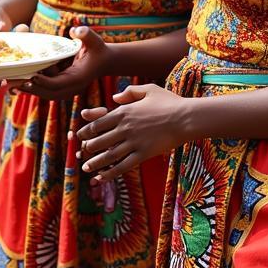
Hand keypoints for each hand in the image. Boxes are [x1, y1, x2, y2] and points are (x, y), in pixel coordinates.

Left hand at [12, 26, 110, 101]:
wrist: (103, 61)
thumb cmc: (98, 49)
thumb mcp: (93, 40)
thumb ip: (86, 35)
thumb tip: (77, 31)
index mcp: (79, 78)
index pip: (59, 84)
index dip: (45, 82)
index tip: (32, 77)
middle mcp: (72, 88)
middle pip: (50, 93)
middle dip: (33, 90)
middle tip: (15, 84)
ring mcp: (67, 90)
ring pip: (46, 94)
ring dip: (30, 90)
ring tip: (12, 86)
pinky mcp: (62, 88)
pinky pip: (46, 90)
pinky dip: (34, 87)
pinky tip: (19, 82)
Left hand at [74, 84, 189, 181]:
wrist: (186, 118)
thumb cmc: (170, 102)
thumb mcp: (149, 90)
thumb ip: (130, 93)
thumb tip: (114, 98)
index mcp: (124, 112)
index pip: (98, 123)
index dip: (86, 131)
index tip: (80, 136)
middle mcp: (125, 127)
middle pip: (99, 140)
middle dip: (88, 148)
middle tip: (82, 153)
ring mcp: (133, 142)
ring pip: (108, 155)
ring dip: (95, 163)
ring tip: (85, 168)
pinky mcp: (143, 154)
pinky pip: (123, 165)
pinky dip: (110, 173)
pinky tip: (102, 178)